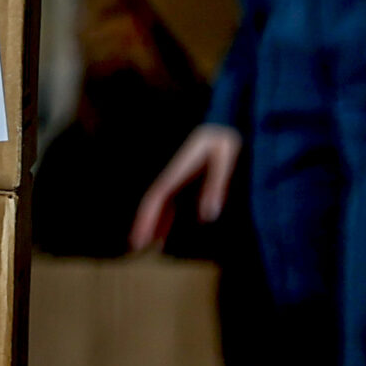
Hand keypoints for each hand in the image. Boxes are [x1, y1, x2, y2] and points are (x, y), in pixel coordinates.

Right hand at [129, 123, 241, 250]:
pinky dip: (168, 216)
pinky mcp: (190, 178)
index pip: (157, 196)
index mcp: (180, 168)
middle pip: (155, 201)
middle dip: (144, 223)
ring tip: (147, 243)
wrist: (231, 118)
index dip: (146, 217)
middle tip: (134, 247)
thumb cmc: (227, 135)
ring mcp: (182, 176)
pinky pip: (175, 201)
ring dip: (155, 221)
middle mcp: (176, 173)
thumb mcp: (226, 155)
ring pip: (164, 203)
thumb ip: (216, 183)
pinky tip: (168, 230)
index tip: (139, 237)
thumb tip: (207, 215)